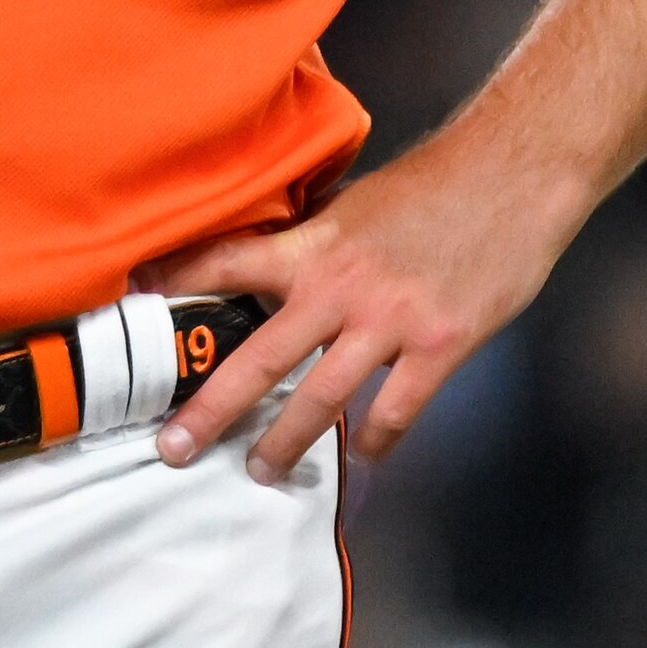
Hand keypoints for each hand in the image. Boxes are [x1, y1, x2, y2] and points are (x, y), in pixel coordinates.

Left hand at [139, 134, 585, 480]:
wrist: (517, 175)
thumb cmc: (437, 185)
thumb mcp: (358, 202)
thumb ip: (316, 240)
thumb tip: (273, 260)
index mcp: (315, 245)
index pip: (226, 262)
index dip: (176, 278)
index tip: (129, 299)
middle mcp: (341, 288)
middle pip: (260, 359)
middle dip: (210, 409)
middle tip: (171, 449)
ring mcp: (391, 322)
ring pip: (321, 400)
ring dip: (284, 444)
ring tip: (258, 472)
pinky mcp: (441, 346)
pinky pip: (396, 412)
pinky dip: (375, 441)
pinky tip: (364, 458)